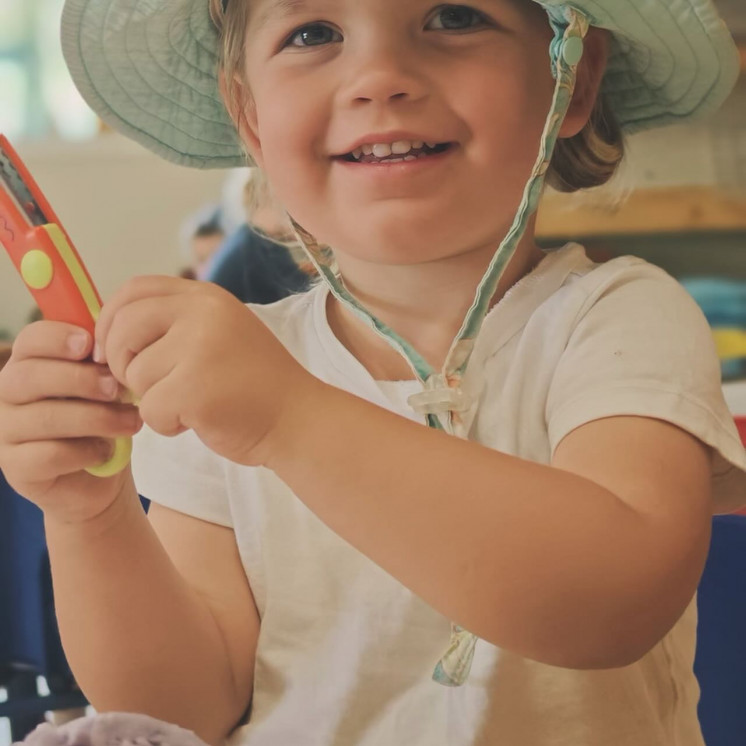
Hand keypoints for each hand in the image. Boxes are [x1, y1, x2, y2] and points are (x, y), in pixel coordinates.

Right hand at [0, 321, 142, 522]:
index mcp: (28, 364)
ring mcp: (5, 432)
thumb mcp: (107, 386)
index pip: (30, 340)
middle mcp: (7, 394)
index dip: (57, 338)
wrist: (100, 478)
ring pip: (45, 417)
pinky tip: (106, 452)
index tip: (89, 345)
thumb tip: (114, 343)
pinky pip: (50, 455)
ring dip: (97, 418)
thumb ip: (103, 363)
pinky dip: (87, 451)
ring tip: (131, 422)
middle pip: (30, 375)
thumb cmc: (103, 419)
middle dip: (81, 379)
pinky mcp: (16, 469)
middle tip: (117, 389)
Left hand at [95, 276, 318, 466]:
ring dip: (152, 398)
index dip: (111, 318)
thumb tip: (109, 333)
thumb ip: (175, 323)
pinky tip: (197, 421)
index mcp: (207, 296)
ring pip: (135, 373)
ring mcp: (201, 348)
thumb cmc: (254, 383)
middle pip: (124, 327)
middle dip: (121, 362)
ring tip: (189, 402)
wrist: (298, 419)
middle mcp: (204, 313)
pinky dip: (166, 425)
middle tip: (142, 385)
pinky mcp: (196, 388)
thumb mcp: (219, 333)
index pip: (135, 289)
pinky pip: (150, 410)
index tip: (111, 348)